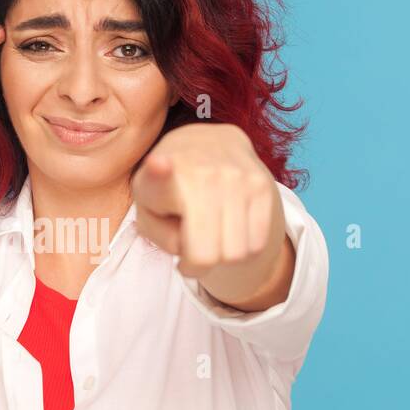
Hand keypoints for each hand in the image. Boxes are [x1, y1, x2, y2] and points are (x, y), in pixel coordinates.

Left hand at [131, 123, 293, 310]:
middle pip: (208, 255)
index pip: (159, 175)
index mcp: (160, 179)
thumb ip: (160, 237)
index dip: (158, 172)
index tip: (158, 164)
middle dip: (197, 265)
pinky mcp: (262, 185)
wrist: (206, 144)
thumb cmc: (168, 190)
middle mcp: (201, 174)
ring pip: (237, 254)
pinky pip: (257, 244)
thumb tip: (187, 245)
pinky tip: (228, 231)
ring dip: (222, 257)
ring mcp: (236, 178)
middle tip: (191, 249)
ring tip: (210, 236)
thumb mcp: (147, 214)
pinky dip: (243, 250)